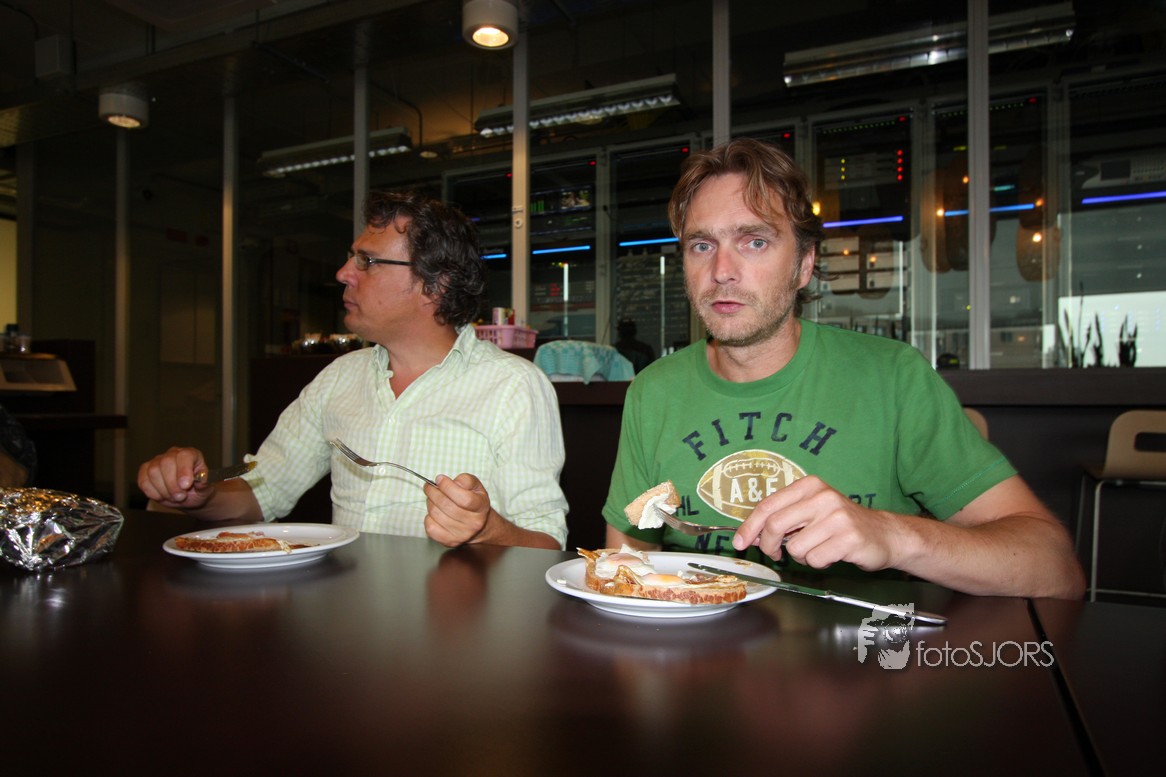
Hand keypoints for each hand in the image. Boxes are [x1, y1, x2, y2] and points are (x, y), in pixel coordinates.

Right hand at [137, 446, 213, 509]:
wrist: (189, 497)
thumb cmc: (198, 490)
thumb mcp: (206, 488)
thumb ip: (204, 483)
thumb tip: (201, 479)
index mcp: (190, 454)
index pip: (184, 456)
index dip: (183, 470)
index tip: (185, 485)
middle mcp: (173, 454)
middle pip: (165, 463)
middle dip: (172, 485)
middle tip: (180, 496)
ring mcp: (157, 461)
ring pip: (153, 472)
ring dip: (163, 490)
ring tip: (174, 497)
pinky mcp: (145, 471)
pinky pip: (143, 480)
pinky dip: (152, 492)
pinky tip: (162, 496)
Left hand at [424, 473, 494, 546]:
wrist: (478, 525)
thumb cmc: (474, 501)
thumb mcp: (475, 486)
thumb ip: (465, 480)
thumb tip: (450, 482)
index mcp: (481, 507)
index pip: (463, 498)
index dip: (448, 487)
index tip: (439, 479)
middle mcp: (473, 523)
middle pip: (446, 506)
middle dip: (433, 492)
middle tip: (429, 486)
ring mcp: (461, 534)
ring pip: (436, 514)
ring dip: (430, 503)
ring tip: (433, 498)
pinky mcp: (449, 541)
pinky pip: (430, 527)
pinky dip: (428, 517)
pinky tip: (434, 512)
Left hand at [731, 475, 901, 571]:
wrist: (884, 534)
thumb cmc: (841, 524)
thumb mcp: (811, 511)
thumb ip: (783, 518)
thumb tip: (750, 535)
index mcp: (809, 486)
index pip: (768, 505)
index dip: (750, 526)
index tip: (740, 542)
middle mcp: (822, 497)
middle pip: (776, 525)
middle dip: (769, 545)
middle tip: (774, 554)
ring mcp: (837, 517)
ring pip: (795, 547)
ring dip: (801, 556)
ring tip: (817, 549)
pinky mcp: (848, 538)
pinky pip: (815, 559)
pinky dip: (818, 563)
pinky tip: (832, 554)